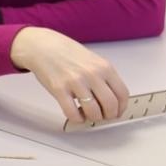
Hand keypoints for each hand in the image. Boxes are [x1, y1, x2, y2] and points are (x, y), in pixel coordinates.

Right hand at [9, 27, 129, 123]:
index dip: (121, 107)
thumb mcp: (95, 61)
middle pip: (110, 105)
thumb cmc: (68, 53)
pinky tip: (76, 115)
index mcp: (105, 68)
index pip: (122, 93)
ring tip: (89, 115)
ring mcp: (76, 82)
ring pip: (93, 111)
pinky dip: (77, 119)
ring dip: (93, 118)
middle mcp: (93, 75)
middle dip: (109, 116)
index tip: (117, 112)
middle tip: (103, 117)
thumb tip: (113, 100)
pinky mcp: (59, 89)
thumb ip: (105, 78)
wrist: (43, 46)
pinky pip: (72, 112)